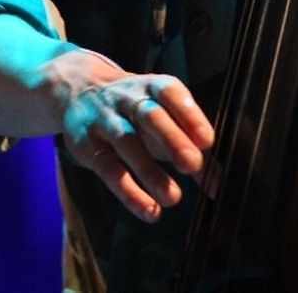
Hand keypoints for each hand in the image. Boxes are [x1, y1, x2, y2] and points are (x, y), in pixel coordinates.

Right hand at [62, 72, 213, 221]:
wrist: (77, 91)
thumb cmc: (136, 110)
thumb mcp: (163, 117)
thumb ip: (193, 146)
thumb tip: (220, 184)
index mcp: (153, 87)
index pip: (171, 93)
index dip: (189, 115)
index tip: (207, 140)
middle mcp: (129, 99)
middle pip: (150, 116)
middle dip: (172, 139)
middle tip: (193, 164)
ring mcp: (106, 121)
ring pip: (127, 143)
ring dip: (150, 171)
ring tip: (173, 197)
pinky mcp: (89, 147)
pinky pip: (108, 170)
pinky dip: (129, 192)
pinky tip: (149, 210)